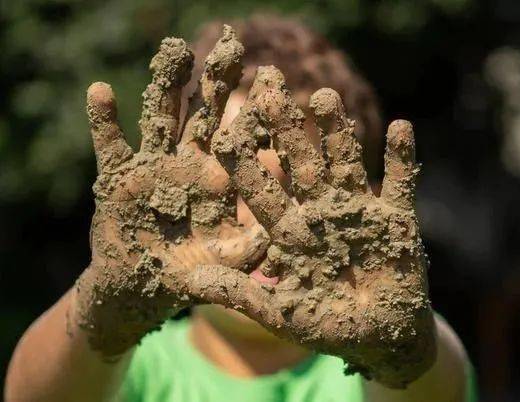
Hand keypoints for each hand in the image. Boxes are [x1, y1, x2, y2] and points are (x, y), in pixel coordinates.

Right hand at [74, 27, 269, 356]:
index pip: (242, 136)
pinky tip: (101, 92)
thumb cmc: (191, 272)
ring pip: (160, 116)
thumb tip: (283, 234)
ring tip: (173, 49)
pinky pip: (109, 145)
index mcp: (220, 177)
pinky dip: (104, 121)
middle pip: (205, 113)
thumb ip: (252, 248)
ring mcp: (153, 164)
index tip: (273, 77)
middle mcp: (189, 162)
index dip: (257, 108)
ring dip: (165, 84)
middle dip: (216, 80)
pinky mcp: (117, 176)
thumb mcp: (227, 261)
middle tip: (231, 42)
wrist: (141, 285)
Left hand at [205, 67, 435, 387]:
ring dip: (337, 133)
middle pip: (302, 164)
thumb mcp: (282, 314)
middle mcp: (321, 212)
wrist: (382, 339)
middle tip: (271, 89)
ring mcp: (359, 212)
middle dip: (287, 130)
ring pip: (346, 164)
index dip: (246, 163)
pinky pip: (401, 183)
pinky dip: (403, 158)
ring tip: (324, 97)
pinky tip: (401, 126)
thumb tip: (193, 280)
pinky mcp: (398, 219)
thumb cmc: (329, 327)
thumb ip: (242, 295)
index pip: (263, 191)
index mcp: (291, 232)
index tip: (225, 132)